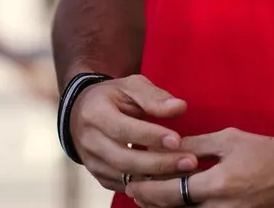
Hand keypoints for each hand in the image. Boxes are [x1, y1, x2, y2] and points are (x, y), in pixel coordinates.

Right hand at [68, 75, 196, 191]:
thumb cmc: (114, 97)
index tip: (177, 140)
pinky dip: (149, 186)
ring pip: (126, 178)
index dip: (150, 136)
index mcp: (95, 113)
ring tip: (185, 173)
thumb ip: (154, 97)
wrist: (83, 112)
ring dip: (157, 178)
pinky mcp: (100, 177)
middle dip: (159, 163)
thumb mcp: (131, 86)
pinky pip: (125, 187)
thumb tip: (179, 107)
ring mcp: (92, 162)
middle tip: (190, 161)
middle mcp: (89, 141)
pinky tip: (171, 180)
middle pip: (125, 159)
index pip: (123, 129)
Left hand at [127, 129, 273, 207]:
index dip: (147, 188)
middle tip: (135, 189)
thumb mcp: (230, 140)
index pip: (170, 193)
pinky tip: (183, 200)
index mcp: (217, 186)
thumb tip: (167, 143)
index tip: (132, 181)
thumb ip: (196, 144)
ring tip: (153, 195)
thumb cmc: (269, 152)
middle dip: (152, 200)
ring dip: (169, 206)